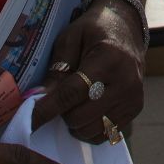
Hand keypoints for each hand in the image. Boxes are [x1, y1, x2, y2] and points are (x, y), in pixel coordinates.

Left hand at [32, 0, 144, 142]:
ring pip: (91, 130)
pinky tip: (87, 108)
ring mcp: (133, 99)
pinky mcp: (135, 110)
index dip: (47, 108)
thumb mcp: (70, 38)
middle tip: (59, 96)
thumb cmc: (94, 30)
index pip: (73, 93)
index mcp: (109, 58)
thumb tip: (38, 99)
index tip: (28, 120)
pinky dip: (89, 127)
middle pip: (80, 116)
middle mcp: (126, 82)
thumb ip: (57, 69)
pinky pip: (104, 134)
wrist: (127, 28)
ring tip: (74, 101)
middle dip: (61, 112)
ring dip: (75, 122)